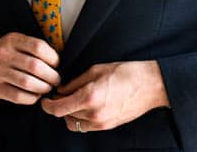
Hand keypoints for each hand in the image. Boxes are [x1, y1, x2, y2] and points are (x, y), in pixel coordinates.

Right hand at [0, 32, 60, 104]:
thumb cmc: (3, 53)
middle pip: (35, 67)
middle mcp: (4, 54)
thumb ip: (31, 48)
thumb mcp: (15, 42)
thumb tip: (57, 61)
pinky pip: (18, 96)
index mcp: (12, 40)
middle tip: (56, 80)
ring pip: (28, 83)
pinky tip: (35, 96)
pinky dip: (31, 98)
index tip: (57, 64)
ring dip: (43, 88)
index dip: (52, 57)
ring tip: (47, 88)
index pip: (38, 47)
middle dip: (51, 76)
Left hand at [40, 60, 169, 131]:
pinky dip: (82, 118)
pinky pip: (87, 126)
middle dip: (60, 106)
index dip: (47, 105)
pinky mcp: (108, 126)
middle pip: (64, 116)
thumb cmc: (126, 73)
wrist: (151, 85)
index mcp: (89, 97)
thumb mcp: (97, 70)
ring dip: (70, 114)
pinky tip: (87, 105)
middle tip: (62, 95)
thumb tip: (62, 90)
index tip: (45, 100)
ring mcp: (101, 122)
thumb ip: (76, 82)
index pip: (58, 109)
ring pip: (74, 124)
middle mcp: (93, 113)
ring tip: (76, 100)